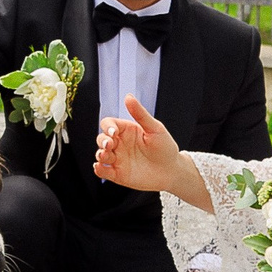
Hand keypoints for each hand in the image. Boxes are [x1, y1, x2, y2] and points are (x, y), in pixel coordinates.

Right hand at [96, 96, 211, 209]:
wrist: (172, 171)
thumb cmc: (165, 147)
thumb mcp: (155, 128)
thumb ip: (140, 114)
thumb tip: (128, 97)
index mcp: (126, 131)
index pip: (109, 124)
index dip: (107, 127)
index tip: (114, 132)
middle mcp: (120, 144)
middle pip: (101, 139)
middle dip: (102, 141)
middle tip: (110, 145)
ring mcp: (118, 159)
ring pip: (100, 155)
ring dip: (100, 154)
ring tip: (105, 156)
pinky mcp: (118, 174)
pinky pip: (103, 171)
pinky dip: (99, 169)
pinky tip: (100, 167)